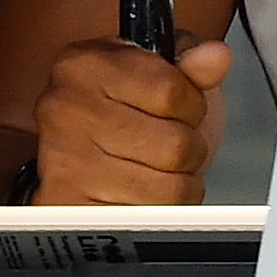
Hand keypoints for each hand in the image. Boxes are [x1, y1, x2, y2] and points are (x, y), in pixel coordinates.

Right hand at [30, 35, 229, 204]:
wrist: (83, 150)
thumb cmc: (127, 107)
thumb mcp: (163, 69)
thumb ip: (193, 61)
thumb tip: (214, 57)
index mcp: (85, 64)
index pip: (172, 91)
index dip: (192, 104)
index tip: (180, 106)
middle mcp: (65, 111)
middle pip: (173, 144)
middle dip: (188, 147)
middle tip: (167, 142)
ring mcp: (62, 163)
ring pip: (166, 187)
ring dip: (176, 182)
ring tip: (156, 167)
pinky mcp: (67, 209)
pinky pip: (146, 219)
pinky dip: (157, 211)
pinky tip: (141, 192)